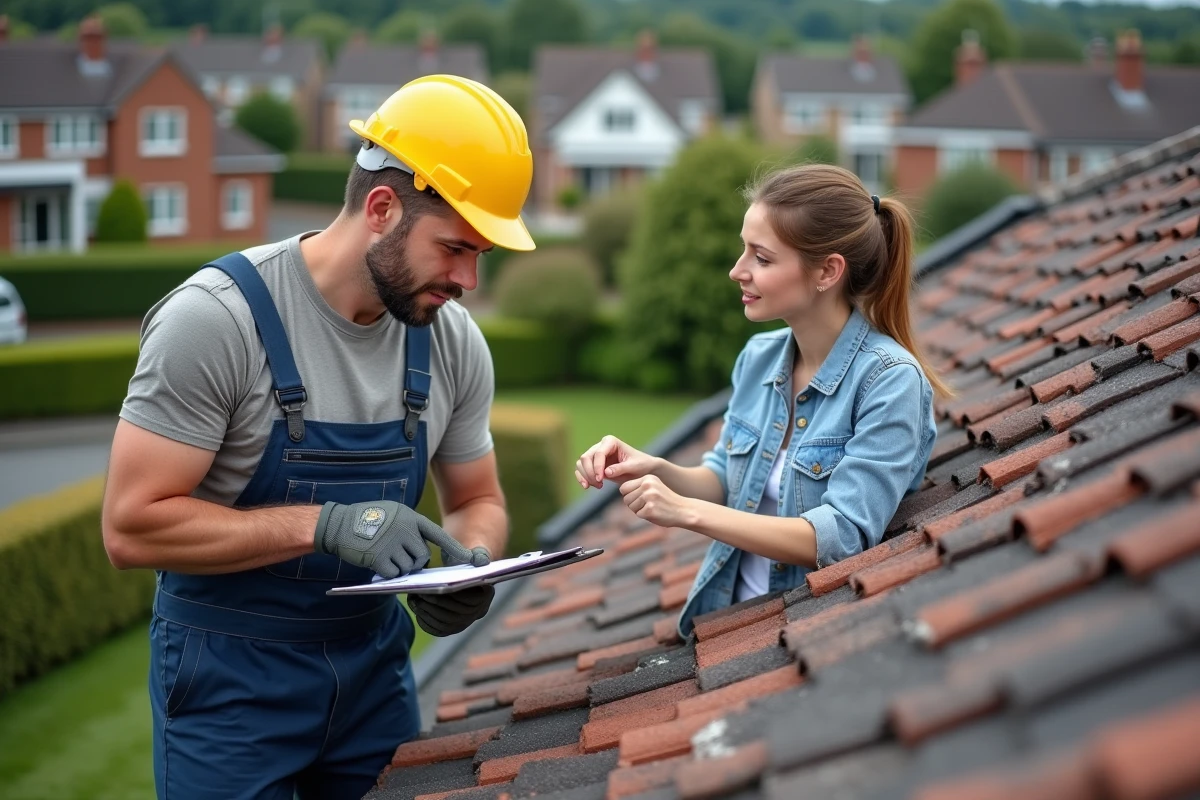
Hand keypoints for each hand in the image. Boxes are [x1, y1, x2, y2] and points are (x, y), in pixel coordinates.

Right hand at [314, 500, 473, 578]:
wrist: (338, 524)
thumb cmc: (367, 521)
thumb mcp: (393, 516)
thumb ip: (410, 531)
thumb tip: (423, 558)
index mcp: (410, 518)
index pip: (438, 535)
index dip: (455, 549)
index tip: (472, 561)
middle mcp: (404, 529)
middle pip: (423, 557)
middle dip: (415, 563)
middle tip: (400, 559)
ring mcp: (392, 543)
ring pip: (409, 568)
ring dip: (399, 568)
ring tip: (384, 556)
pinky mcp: (379, 557)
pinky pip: (393, 574)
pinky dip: (386, 574)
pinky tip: (376, 563)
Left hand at [407, 545, 494, 635]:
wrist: (462, 568)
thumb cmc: (467, 556)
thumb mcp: (474, 551)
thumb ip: (478, 554)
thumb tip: (481, 561)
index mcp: (487, 593)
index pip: (471, 600)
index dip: (451, 596)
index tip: (434, 586)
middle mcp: (479, 611)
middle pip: (456, 614)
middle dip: (435, 604)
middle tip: (419, 593)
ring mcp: (466, 621)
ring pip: (445, 623)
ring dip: (428, 613)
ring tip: (414, 599)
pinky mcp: (452, 627)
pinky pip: (438, 629)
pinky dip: (425, 621)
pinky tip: (416, 608)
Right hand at [576, 435, 658, 488]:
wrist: (643, 469)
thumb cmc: (641, 465)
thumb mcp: (634, 467)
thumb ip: (621, 468)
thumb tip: (606, 472)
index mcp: (611, 442)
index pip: (598, 453)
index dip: (597, 467)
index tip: (601, 479)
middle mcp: (601, 446)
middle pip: (586, 457)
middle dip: (590, 472)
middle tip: (599, 484)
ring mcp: (596, 454)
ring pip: (581, 463)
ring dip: (585, 476)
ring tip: (598, 486)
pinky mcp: (594, 464)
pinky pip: (581, 469)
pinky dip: (582, 478)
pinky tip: (587, 486)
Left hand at [619, 475, 695, 528]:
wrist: (684, 510)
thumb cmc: (665, 500)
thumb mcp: (653, 487)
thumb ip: (639, 487)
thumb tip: (622, 490)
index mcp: (647, 478)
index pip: (624, 487)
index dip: (629, 496)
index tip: (640, 498)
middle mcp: (647, 485)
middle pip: (626, 498)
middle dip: (633, 504)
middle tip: (648, 505)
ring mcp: (649, 497)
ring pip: (631, 507)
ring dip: (639, 510)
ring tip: (653, 508)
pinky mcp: (650, 509)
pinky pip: (638, 514)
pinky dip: (645, 516)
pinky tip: (656, 513)